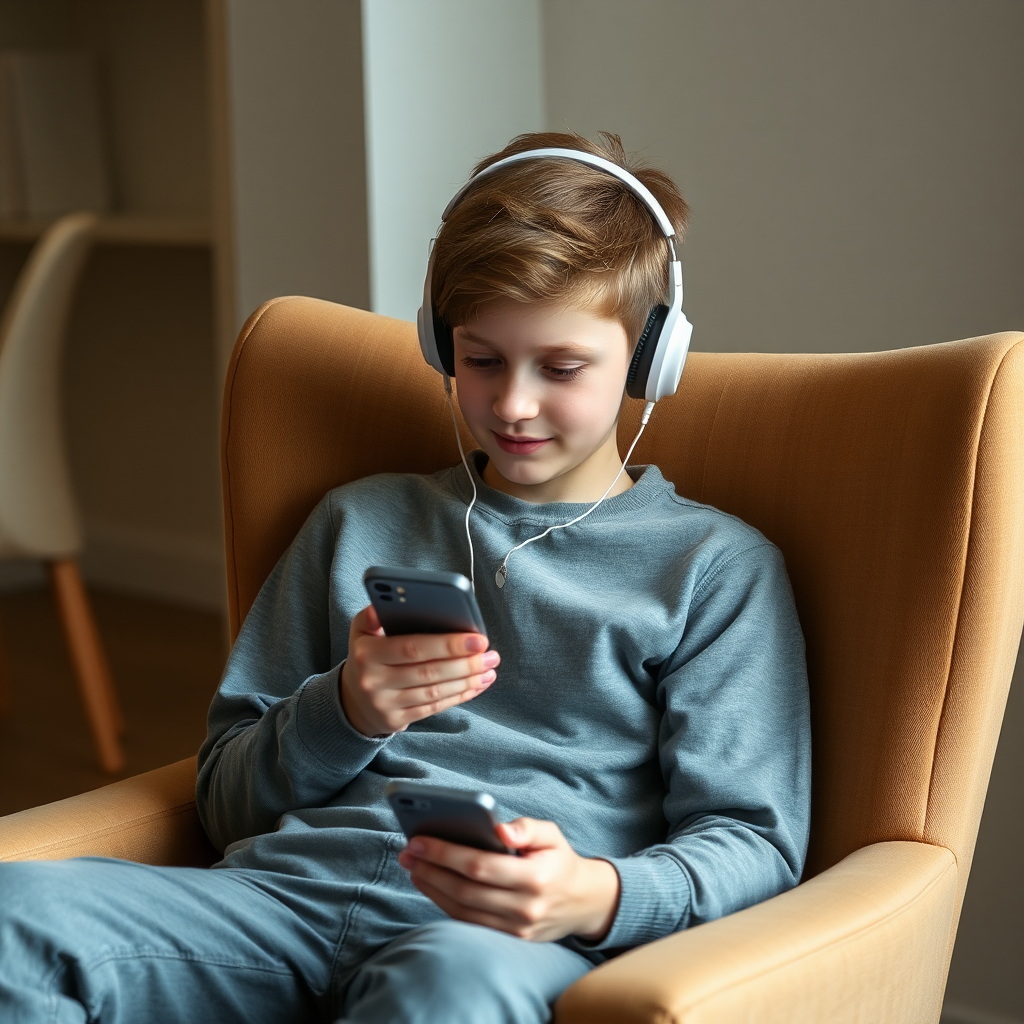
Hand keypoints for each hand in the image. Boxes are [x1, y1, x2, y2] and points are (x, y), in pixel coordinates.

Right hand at [340, 605, 498, 736]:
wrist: (352, 699)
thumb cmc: (367, 656)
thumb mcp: (361, 631)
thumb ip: (373, 615)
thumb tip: (388, 599)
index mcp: (367, 653)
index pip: (412, 647)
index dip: (448, 644)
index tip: (478, 638)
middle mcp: (373, 681)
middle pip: (429, 672)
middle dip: (465, 663)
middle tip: (491, 654)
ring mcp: (385, 704)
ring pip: (434, 692)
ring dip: (467, 680)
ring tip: (489, 668)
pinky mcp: (396, 720)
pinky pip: (434, 708)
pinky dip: (459, 696)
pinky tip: (477, 685)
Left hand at [397, 817, 619, 943]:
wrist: (584, 903)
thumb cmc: (560, 860)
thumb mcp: (552, 835)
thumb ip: (527, 827)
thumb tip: (500, 829)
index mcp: (536, 877)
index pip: (481, 866)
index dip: (446, 853)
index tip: (419, 840)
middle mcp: (525, 908)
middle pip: (466, 890)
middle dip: (431, 870)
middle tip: (407, 852)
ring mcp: (516, 930)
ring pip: (463, 911)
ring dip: (432, 888)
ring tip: (413, 867)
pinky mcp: (509, 941)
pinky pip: (469, 923)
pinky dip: (445, 905)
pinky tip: (430, 885)